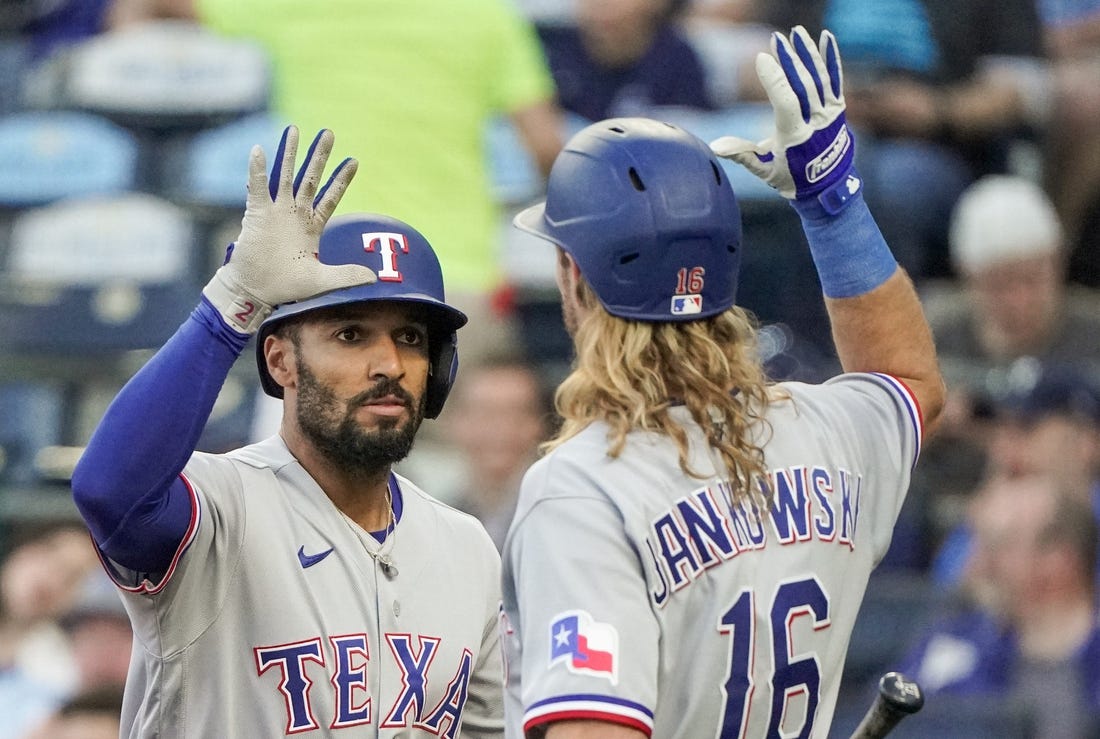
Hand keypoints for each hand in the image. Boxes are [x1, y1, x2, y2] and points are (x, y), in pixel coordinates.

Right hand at [202, 125, 373, 332]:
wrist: (256, 292)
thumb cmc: (286, 287)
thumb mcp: (322, 281)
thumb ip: (347, 276)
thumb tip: (374, 278)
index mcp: (312, 226)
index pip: (330, 197)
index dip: (342, 180)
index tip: (354, 161)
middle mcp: (295, 214)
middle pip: (310, 178)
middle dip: (320, 156)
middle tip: (329, 133)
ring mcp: (276, 212)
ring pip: (285, 175)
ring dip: (289, 153)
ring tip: (294, 129)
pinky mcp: (257, 214)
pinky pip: (257, 187)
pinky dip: (257, 169)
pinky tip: (259, 149)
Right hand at [710, 26, 860, 213]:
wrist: (828, 187)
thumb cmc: (791, 178)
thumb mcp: (764, 171)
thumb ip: (742, 155)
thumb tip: (716, 146)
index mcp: (795, 137)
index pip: (786, 101)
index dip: (774, 79)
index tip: (761, 58)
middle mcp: (816, 124)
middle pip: (803, 86)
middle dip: (790, 61)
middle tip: (777, 40)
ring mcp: (829, 115)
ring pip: (819, 79)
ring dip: (807, 54)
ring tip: (796, 34)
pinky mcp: (838, 109)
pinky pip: (834, 80)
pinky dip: (830, 59)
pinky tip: (825, 38)